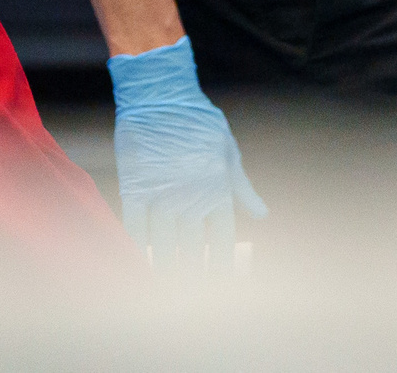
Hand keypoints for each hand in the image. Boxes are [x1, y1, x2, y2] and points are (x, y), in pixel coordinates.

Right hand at [106, 37, 266, 274]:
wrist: (160, 94)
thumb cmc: (198, 120)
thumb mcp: (228, 151)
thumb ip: (242, 187)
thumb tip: (262, 215)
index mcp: (218, 189)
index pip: (223, 240)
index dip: (220, 267)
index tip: (219, 286)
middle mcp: (191, 197)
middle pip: (192, 251)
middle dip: (191, 278)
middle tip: (188, 302)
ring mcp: (162, 194)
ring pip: (163, 245)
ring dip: (163, 270)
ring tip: (162, 294)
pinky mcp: (135, 187)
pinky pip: (134, 227)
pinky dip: (135, 247)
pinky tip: (136, 262)